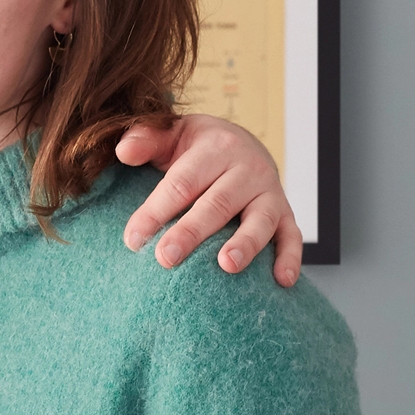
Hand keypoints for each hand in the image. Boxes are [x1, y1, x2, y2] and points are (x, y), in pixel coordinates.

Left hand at [116, 116, 301, 287]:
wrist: (242, 142)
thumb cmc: (196, 146)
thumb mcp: (171, 133)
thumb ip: (145, 139)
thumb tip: (122, 151)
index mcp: (214, 147)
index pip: (181, 183)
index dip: (156, 211)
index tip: (133, 239)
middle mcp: (246, 168)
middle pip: (217, 203)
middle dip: (191, 232)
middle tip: (165, 258)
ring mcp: (270, 192)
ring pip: (259, 220)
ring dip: (245, 244)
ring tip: (226, 266)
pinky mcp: (286, 213)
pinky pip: (292, 235)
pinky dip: (289, 257)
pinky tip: (282, 280)